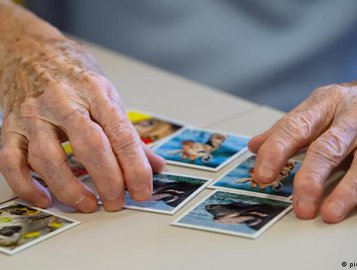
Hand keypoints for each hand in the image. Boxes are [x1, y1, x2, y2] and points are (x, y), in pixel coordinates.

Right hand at [0, 34, 164, 211]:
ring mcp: (33, 115)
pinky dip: (26, 186)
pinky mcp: (10, 127)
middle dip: (108, 180)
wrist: (31, 52)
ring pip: (48, 158)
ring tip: (89, 204)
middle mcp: (63, 102)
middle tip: (118, 202)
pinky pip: (10, 161)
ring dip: (70, 188)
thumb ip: (128, 133)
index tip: (143, 190)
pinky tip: (45, 198)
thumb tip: (154, 164)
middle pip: (90, 145)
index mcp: (95, 92)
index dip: (135, 166)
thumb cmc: (73, 75)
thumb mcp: (106, 95)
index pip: (121, 134)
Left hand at [248, 82, 356, 222]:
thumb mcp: (315, 108)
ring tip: (329, 213)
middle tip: (299, 204)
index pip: (294, 127)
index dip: (277, 151)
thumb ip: (286, 129)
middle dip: (311, 177)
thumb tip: (255, 147)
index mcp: (323, 104)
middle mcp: (349, 116)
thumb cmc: (345, 104)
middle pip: (327, 147)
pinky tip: (354, 205)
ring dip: (344, 190)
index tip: (263, 175)